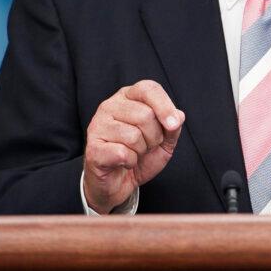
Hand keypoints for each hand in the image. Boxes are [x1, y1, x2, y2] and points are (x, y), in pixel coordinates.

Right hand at [83, 80, 184, 212]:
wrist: (119, 182)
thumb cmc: (140, 156)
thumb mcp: (164, 141)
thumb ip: (173, 127)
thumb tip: (178, 116)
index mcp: (128, 97)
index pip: (148, 89)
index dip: (165, 106)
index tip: (173, 125)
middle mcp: (110, 106)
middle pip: (145, 115)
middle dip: (154, 137)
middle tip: (146, 145)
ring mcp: (98, 126)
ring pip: (134, 136)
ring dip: (141, 151)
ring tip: (133, 153)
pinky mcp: (93, 148)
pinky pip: (122, 153)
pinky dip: (130, 162)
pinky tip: (123, 162)